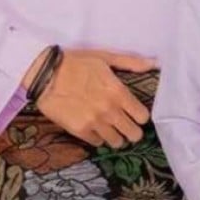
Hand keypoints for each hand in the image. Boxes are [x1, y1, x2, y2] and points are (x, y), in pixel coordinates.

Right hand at [32, 49, 154, 147]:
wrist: (45, 74)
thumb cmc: (76, 62)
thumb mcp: (105, 57)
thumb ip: (131, 62)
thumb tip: (155, 63)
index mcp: (118, 92)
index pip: (143, 116)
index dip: (141, 116)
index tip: (136, 114)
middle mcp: (109, 110)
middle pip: (134, 134)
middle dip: (132, 130)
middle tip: (126, 125)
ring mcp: (94, 123)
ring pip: (116, 142)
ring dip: (116, 136)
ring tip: (111, 129)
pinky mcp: (79, 131)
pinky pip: (97, 142)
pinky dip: (98, 137)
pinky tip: (95, 128)